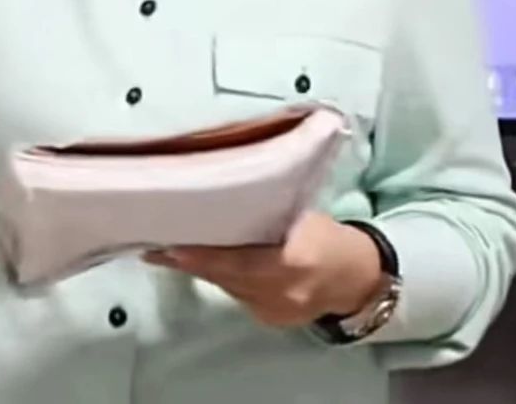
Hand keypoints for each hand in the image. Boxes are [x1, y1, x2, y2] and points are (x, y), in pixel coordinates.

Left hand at [143, 211, 383, 328]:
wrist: (360, 278)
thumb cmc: (329, 236)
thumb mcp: (302, 216)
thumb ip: (266, 212)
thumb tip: (223, 196)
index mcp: (294, 261)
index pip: (238, 260)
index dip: (202, 255)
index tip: (171, 246)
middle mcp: (283, 292)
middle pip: (225, 275)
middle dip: (190, 260)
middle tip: (155, 244)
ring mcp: (276, 311)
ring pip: (227, 286)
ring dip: (200, 268)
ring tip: (168, 250)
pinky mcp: (270, 319)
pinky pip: (237, 295)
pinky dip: (220, 278)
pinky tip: (200, 264)